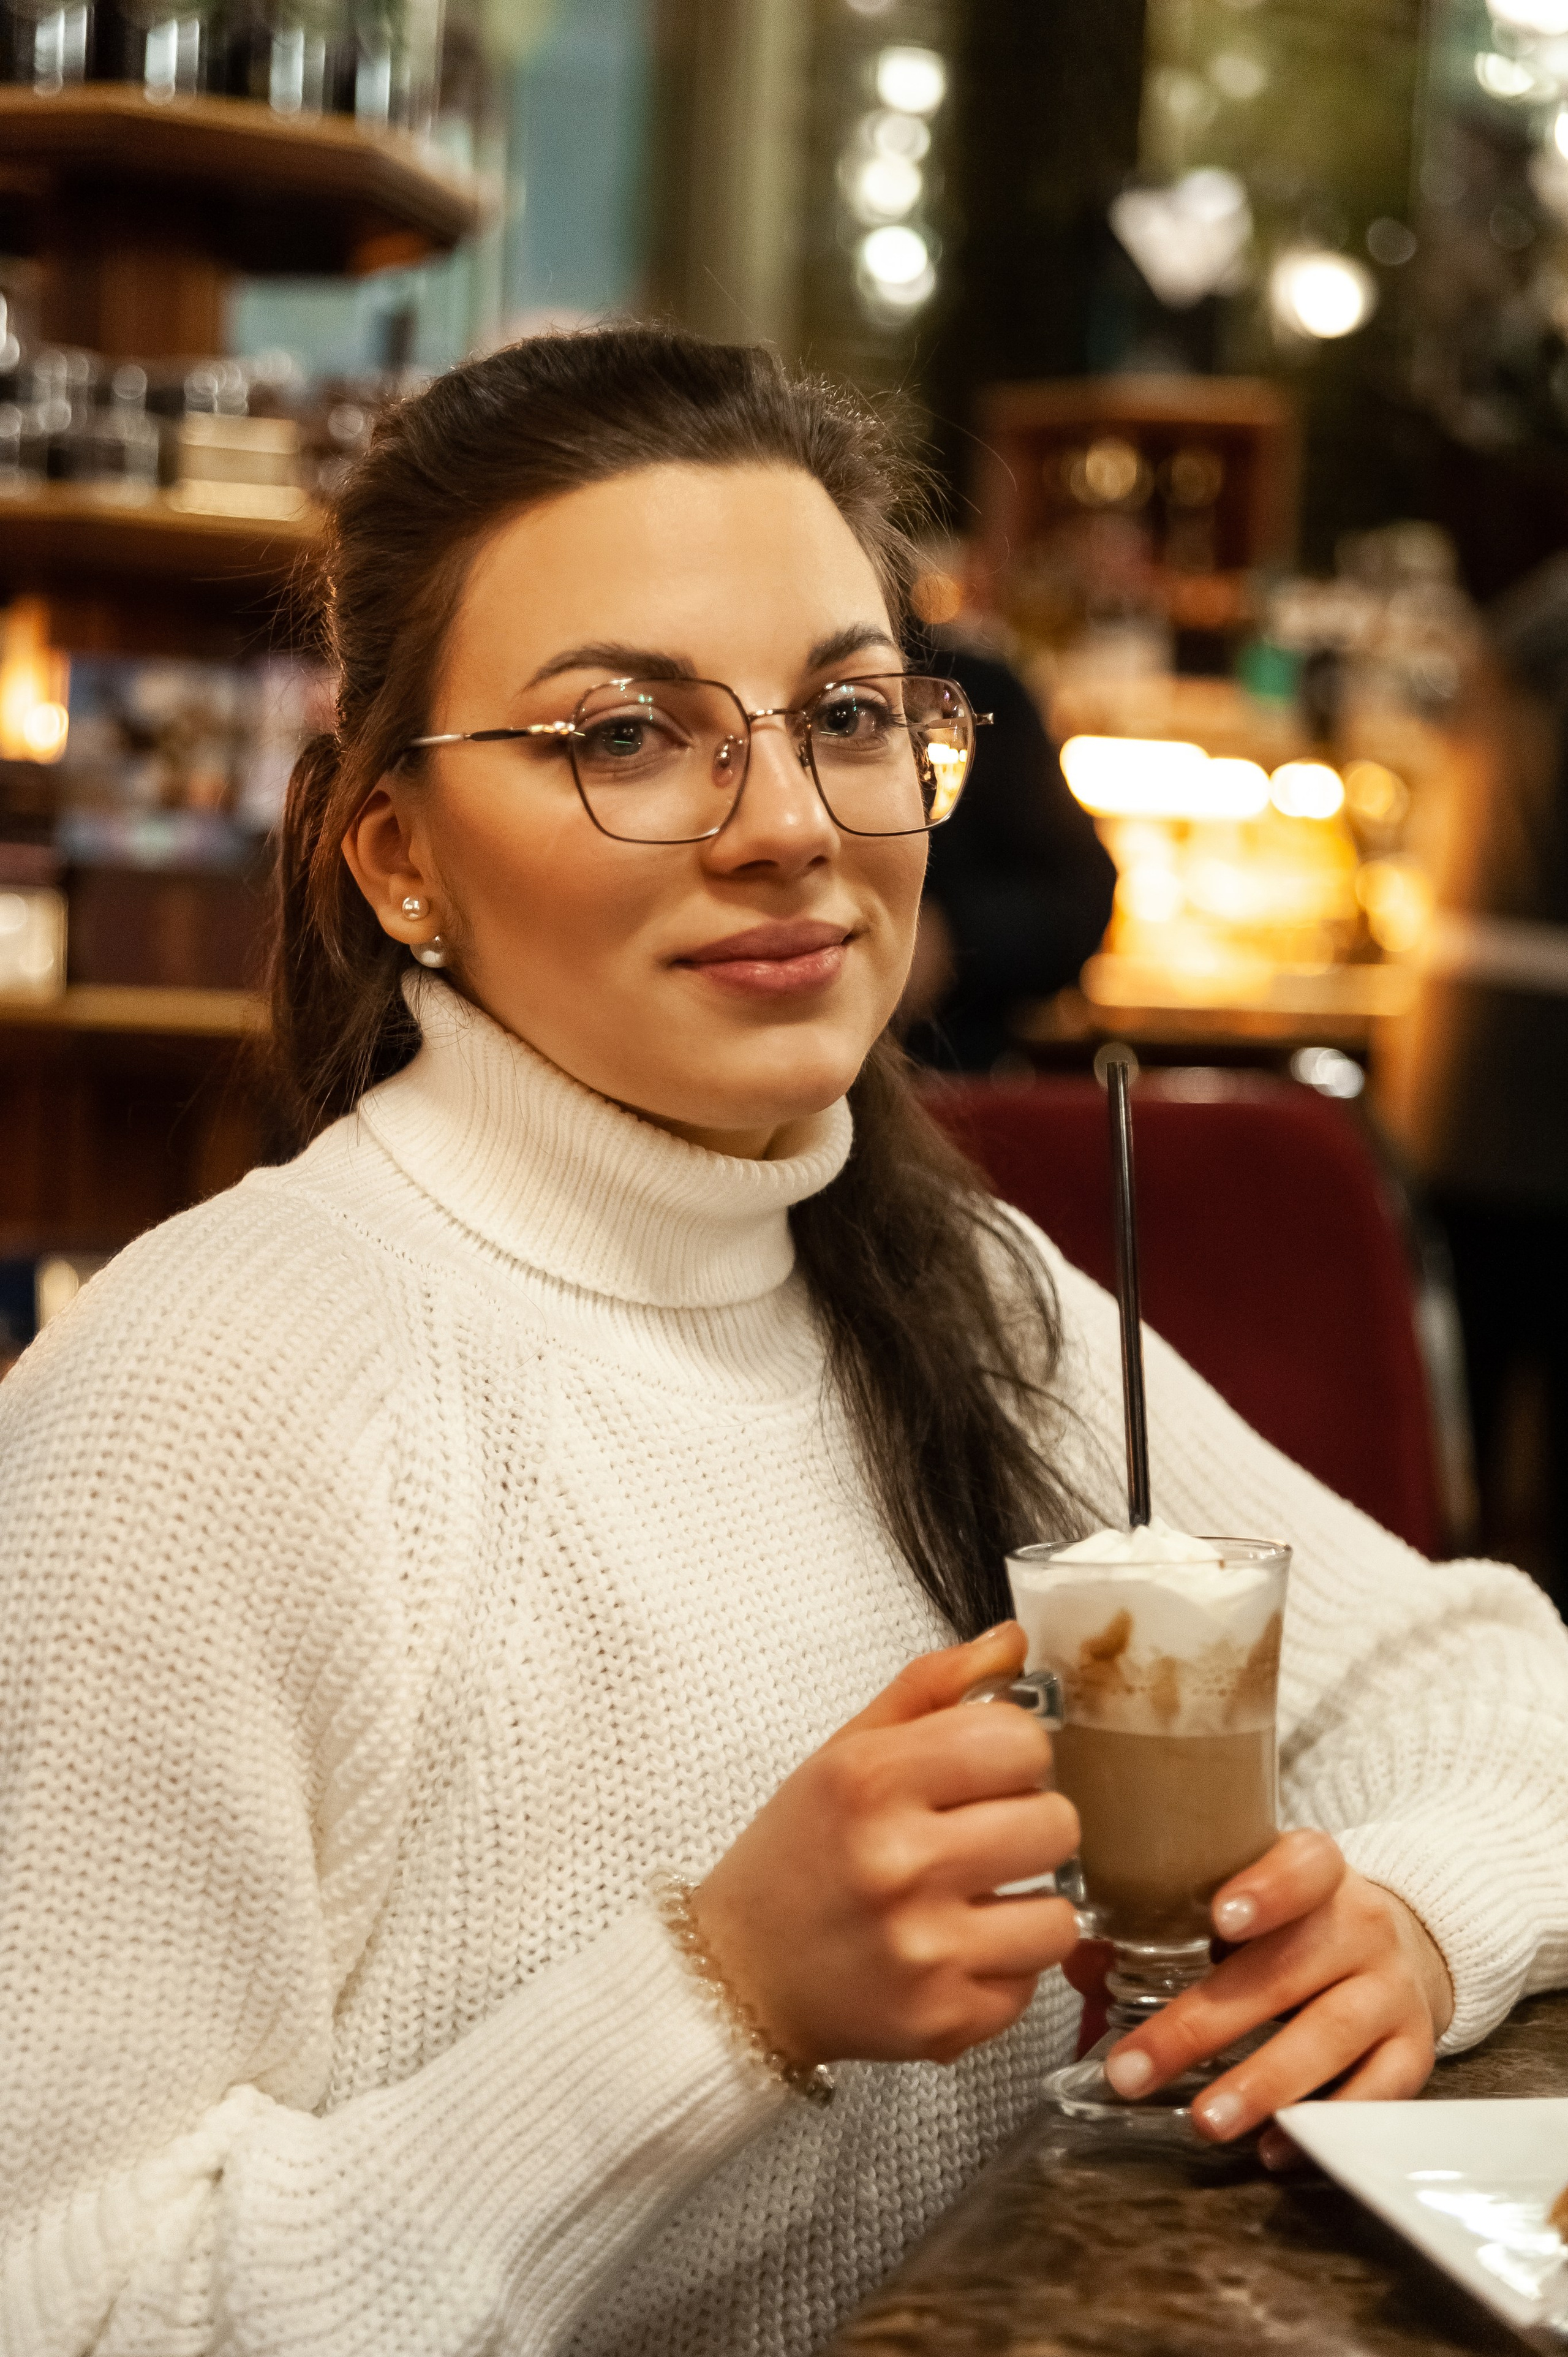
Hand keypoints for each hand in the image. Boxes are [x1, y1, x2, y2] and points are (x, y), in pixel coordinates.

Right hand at [691, 1623, 1081, 2068]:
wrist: (738, 1976)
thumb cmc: (799, 1854)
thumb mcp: (845, 1753)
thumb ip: (931, 1688)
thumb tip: (1013, 1641)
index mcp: (872, 1781)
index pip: (1021, 1740)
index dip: (1014, 1753)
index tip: (986, 1771)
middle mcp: (899, 1864)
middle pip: (1057, 1824)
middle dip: (1029, 1825)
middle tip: (983, 1837)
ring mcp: (923, 1952)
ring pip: (1062, 1916)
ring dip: (1028, 1905)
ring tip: (977, 1900)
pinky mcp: (943, 2023)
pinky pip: (1032, 1984)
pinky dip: (1003, 1969)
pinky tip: (955, 1952)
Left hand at [1102, 1829, 1454, 2164]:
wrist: (1405, 1943)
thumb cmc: (1296, 1924)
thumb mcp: (1246, 1901)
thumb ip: (1168, 1926)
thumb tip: (1083, 1963)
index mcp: (1318, 1873)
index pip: (1304, 1866)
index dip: (1267, 1889)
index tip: (1219, 1920)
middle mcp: (1361, 1925)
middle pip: (1287, 1971)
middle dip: (1205, 2025)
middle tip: (1136, 2071)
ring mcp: (1392, 1989)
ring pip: (1331, 2035)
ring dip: (1263, 2084)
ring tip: (1205, 2121)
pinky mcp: (1413, 2048)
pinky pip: (1376, 2092)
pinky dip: (1322, 2124)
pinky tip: (1274, 2149)